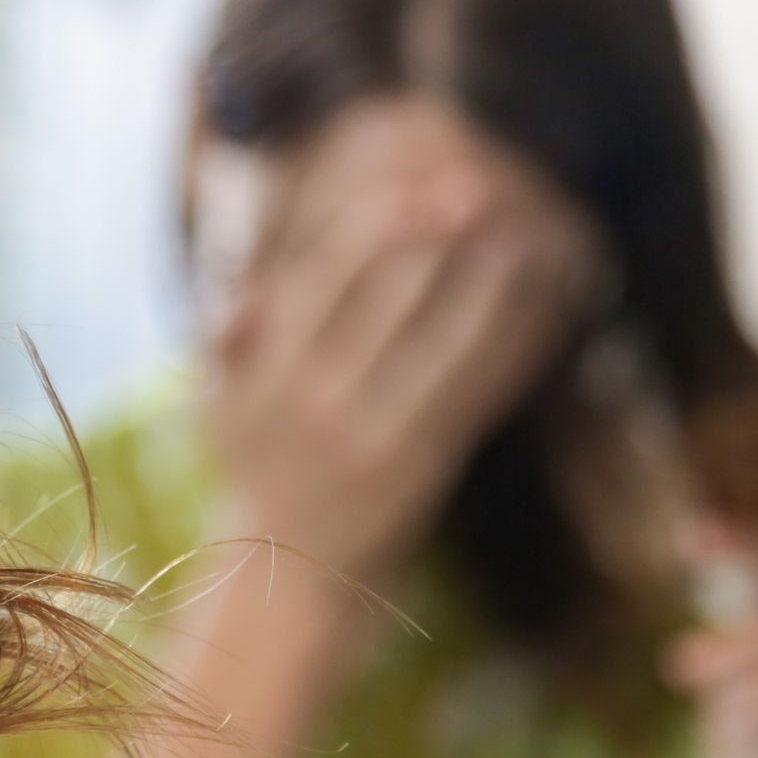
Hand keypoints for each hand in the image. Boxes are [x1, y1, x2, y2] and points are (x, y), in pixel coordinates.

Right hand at [198, 151, 593, 580]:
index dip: (373, 226)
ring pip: (446, 338)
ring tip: (517, 234)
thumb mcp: (220, 407)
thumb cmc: (258, 466)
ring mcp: (379, 434)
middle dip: (434, 237)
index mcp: (270, 377)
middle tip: (474, 189)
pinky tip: (536, 305)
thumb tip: (238, 291)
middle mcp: (322, 403)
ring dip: (487, 280)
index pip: (324, 279)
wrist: (289, 568)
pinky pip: (480, 388)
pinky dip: (513, 342)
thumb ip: (226, 342)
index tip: (411, 190)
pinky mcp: (429, 461)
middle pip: (389, 296)